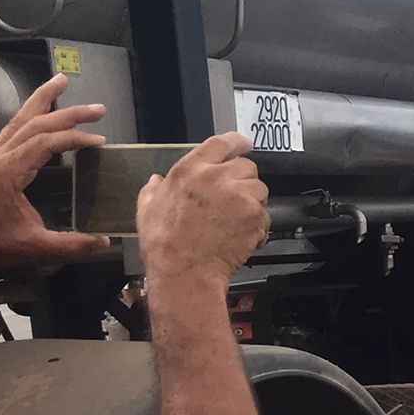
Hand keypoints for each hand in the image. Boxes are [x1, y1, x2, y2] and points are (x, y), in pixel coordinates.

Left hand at [0, 74, 109, 269]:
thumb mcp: (33, 248)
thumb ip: (71, 245)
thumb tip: (105, 242)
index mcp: (9, 172)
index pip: (47, 143)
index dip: (75, 139)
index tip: (100, 142)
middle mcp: (0, 157)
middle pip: (35, 123)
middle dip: (68, 112)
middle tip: (97, 108)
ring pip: (20, 119)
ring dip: (42, 100)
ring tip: (61, 83)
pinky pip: (13, 129)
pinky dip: (30, 115)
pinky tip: (40, 113)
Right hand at [136, 133, 267, 286]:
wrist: (184, 272)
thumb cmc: (164, 244)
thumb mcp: (147, 209)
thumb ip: (154, 189)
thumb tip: (157, 180)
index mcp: (189, 170)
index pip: (221, 143)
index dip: (237, 142)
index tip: (244, 144)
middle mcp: (215, 177)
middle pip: (247, 166)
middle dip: (244, 181)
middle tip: (234, 201)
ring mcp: (238, 195)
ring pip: (260, 190)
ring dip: (253, 204)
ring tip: (236, 222)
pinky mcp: (254, 215)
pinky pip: (266, 216)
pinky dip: (259, 228)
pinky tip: (242, 238)